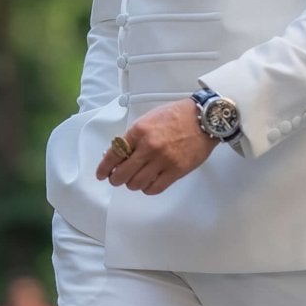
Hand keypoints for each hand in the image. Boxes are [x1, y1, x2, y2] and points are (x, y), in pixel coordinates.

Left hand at [95, 99, 216, 193]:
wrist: (203, 118)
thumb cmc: (176, 116)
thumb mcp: (148, 119)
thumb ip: (133, 136)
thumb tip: (119, 154)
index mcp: (139, 131)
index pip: (114, 154)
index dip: (104, 168)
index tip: (102, 174)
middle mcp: (148, 147)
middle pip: (122, 174)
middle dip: (116, 179)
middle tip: (117, 179)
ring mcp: (163, 160)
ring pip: (137, 184)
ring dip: (133, 184)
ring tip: (136, 179)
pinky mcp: (176, 170)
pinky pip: (155, 188)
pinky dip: (148, 189)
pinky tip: (149, 183)